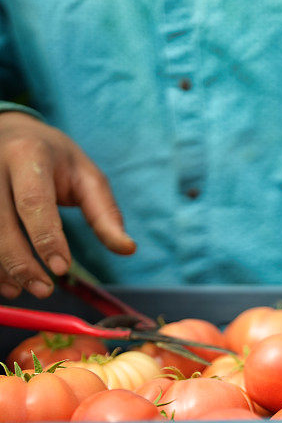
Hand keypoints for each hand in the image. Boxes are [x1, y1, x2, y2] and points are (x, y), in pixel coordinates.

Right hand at [0, 111, 134, 298]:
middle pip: (0, 222)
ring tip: (24, 290)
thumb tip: (127, 249)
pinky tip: (5, 282)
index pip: (34, 201)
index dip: (46, 237)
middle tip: (44, 290)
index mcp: (29, 155)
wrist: (10, 131)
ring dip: (1, 268)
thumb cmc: (56, 159)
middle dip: (21, 261)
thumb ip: (105, 213)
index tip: (61, 269)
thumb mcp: (87, 176)